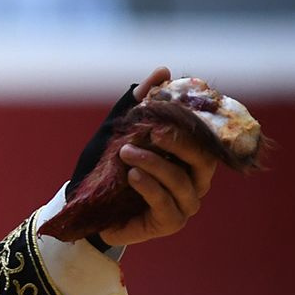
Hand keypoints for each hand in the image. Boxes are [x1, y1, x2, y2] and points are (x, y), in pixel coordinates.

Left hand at [98, 66, 216, 245]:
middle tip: (153, 132)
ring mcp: (185, 203)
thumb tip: (162, 71)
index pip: (205, 138)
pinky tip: (133, 175)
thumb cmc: (111, 167)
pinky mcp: (170, 222)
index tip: (173, 106)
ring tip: (126, 153)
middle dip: (179, 143)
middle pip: (203, 160)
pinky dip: (149, 187)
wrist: (89, 206)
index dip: (194, 122)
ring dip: (154, 164)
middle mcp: (196, 180)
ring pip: (181, 181)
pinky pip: (165, 203)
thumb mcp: (120, 131)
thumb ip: (140, 104)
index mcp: (191, 157)